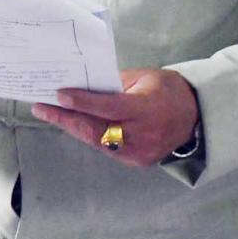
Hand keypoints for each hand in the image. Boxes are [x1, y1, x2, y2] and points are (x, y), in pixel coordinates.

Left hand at [31, 68, 199, 167]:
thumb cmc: (167, 90)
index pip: (109, 107)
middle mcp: (142, 135)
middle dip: (65, 119)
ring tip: (51, 114)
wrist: (196, 117)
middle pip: (96, 130)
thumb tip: (83, 86)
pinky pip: (106, 148)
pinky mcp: (137, 161)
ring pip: (97, 142)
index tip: (59, 95)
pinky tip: (73, 125)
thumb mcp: (144, 77)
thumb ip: (115, 84)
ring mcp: (139, 152)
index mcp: (146, 109)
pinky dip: (89, 136)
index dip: (82, 102)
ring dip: (73, 128)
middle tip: (41, 108)